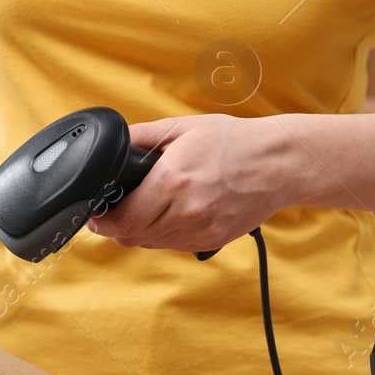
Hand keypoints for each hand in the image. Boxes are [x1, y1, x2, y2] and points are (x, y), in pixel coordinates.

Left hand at [88, 114, 292, 253]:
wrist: (279, 163)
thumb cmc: (234, 142)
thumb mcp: (182, 128)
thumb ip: (142, 137)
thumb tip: (113, 144)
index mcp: (173, 181)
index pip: (123, 219)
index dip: (101, 221)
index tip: (94, 214)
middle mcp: (186, 211)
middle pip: (132, 237)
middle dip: (115, 228)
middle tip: (108, 215)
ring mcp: (201, 229)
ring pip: (151, 245)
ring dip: (136, 234)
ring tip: (135, 215)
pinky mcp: (213, 240)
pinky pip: (173, 246)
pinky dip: (161, 236)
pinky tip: (163, 218)